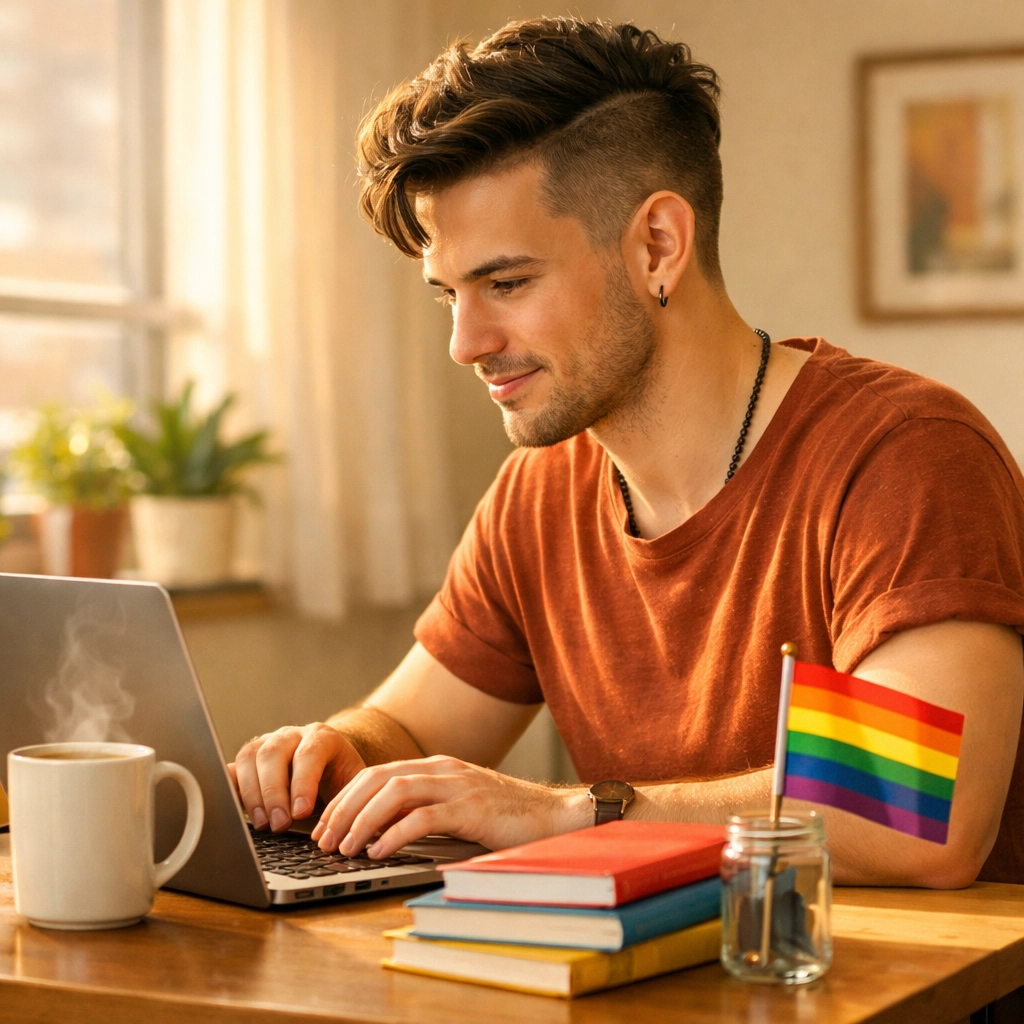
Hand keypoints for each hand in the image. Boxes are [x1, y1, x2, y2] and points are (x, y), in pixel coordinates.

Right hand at [228, 723, 365, 832]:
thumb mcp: (353, 786)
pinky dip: (229, 787)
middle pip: (273, 753)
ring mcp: (267, 743)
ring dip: (252, 794)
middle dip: (274, 792)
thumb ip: (348, 799)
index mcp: (321, 737)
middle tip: (279, 825)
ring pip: (250, 757)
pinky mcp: (248, 759)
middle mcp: (292, 735)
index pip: (309, 753)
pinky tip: (233, 809)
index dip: (303, 783)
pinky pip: (231, 767)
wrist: (331, 767)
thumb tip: (339, 828)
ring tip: (263, 824)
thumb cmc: (342, 781)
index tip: (301, 813)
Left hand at [309, 755, 590, 857]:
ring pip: (394, 793)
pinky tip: (379, 852)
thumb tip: (380, 832)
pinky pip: (423, 817)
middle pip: (378, 779)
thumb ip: (425, 810)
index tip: (325, 825)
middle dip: (344, 808)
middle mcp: (444, 769)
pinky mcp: (472, 808)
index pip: (377, 774)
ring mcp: (458, 786)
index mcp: (437, 767)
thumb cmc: (509, 818)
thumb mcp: (459, 807)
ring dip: (362, 821)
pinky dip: (394, 834)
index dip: (345, 798)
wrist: (557, 816)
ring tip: (345, 848)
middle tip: (324, 839)